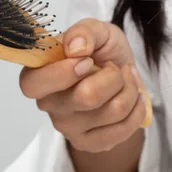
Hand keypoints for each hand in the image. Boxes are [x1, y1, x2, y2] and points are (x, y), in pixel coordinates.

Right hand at [19, 18, 151, 152]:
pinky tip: (134, 96)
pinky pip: (124, 129)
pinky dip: (137, 107)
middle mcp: (49, 104)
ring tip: (126, 79)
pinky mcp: (89, 143)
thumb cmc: (102, 51)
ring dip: (130, 88)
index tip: (87, 60)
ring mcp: (68, 127)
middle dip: (114, 76)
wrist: (122, 75)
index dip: (64, 72)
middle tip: (114, 67)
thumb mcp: (97, 29)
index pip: (33, 84)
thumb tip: (76, 47)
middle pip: (87, 97)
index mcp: (39, 74)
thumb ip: (84, 31)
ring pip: (114, 110)